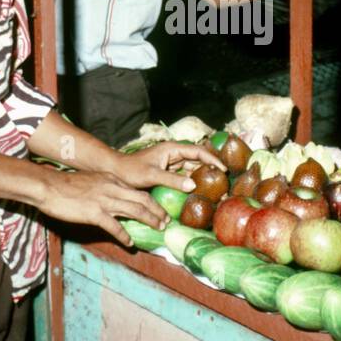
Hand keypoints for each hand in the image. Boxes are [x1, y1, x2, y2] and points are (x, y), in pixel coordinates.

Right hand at [36, 169, 170, 247]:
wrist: (48, 185)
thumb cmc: (66, 184)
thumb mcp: (91, 180)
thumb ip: (105, 187)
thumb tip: (114, 199)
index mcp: (111, 179)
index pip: (137, 190)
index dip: (151, 201)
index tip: (160, 209)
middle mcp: (112, 188)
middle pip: (143, 199)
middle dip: (157, 211)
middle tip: (166, 221)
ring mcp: (104, 200)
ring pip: (135, 210)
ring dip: (150, 220)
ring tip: (159, 229)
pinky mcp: (94, 213)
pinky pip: (115, 226)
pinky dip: (124, 236)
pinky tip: (130, 243)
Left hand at [112, 141, 226, 190]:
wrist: (116, 172)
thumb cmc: (131, 171)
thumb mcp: (151, 175)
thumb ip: (172, 180)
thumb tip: (193, 185)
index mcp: (171, 149)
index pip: (198, 151)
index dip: (212, 159)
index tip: (223, 169)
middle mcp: (173, 154)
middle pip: (197, 159)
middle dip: (211, 168)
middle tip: (224, 181)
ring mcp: (171, 163)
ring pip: (192, 168)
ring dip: (203, 176)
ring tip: (216, 188)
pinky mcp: (167, 172)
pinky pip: (184, 176)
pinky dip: (193, 182)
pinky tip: (200, 191)